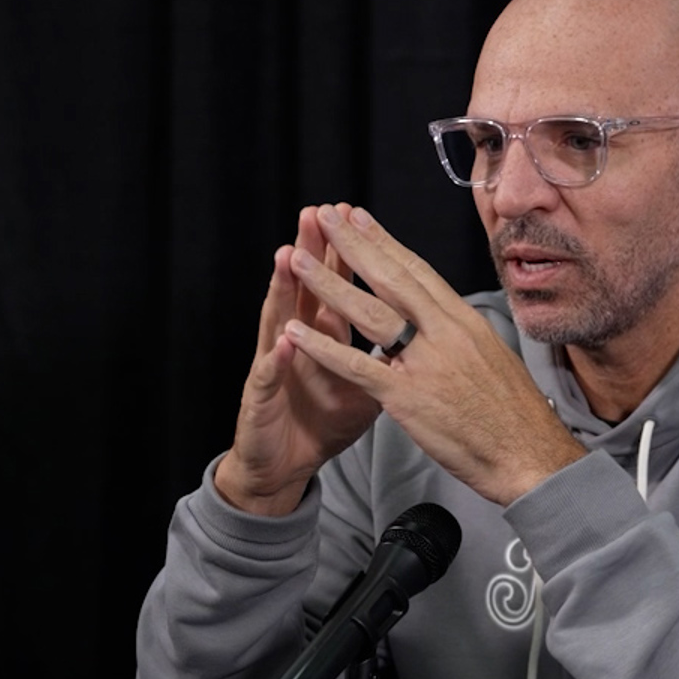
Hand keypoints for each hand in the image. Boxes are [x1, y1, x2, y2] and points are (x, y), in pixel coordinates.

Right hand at [214, 205, 381, 515]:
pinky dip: (278, 358)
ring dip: (283, 289)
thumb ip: (384, 357)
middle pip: (304, 290)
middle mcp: (295, 342)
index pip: (337, 286)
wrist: (282, 466)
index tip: (359, 218)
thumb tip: (418, 335)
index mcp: (324, 337)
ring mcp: (274, 367)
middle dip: (312, 251)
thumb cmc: (319, 423)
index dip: (348, 255)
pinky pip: (269, 377)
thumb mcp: (363, 388)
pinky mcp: (260, 400)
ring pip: (277, 320)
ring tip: (290, 255)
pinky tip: (286, 337)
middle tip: (317, 213)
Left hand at [281, 204, 585, 506]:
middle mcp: (445, 332)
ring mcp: (426, 362)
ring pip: (368, 312)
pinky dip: (323, 348)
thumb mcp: (494, 358)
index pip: (418, 271)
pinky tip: (294, 331)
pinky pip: (356, 367)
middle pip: (390, 278)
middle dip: (353, 245)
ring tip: (298, 258)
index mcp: (465, 321)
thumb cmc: (515, 415)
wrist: (529, 455)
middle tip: (325, 215)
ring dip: (328, 283)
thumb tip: (443, 324)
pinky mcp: (407, 397)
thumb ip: (462, 337)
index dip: (385, 242)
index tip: (360, 218)